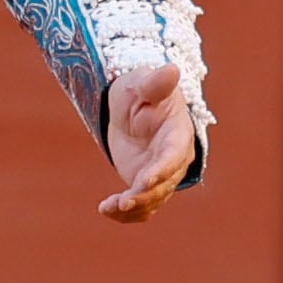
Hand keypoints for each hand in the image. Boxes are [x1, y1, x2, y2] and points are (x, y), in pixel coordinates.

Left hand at [98, 63, 194, 223]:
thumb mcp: (142, 84)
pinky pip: (142, 205)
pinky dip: (126, 213)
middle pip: (165, 183)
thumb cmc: (141, 91)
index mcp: (177, 134)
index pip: (174, 155)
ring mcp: (161, 174)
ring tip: (108, 207)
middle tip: (123, 202)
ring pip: (153, 199)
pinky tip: (104, 210)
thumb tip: (172, 69)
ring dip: (133, 208)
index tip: (144, 180)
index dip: (162, 169)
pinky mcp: (146, 184)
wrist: (134, 107)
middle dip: (145, 195)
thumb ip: (155, 83)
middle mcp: (174, 158)